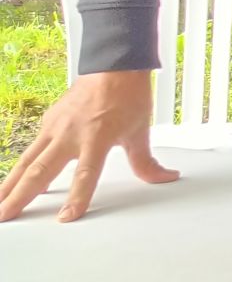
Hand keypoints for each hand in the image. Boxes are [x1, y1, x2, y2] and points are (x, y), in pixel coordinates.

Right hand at [0, 71, 173, 222]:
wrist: (114, 64)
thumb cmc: (128, 94)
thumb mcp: (140, 130)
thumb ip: (146, 161)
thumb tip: (165, 178)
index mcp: (97, 137)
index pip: (86, 175)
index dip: (77, 197)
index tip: (66, 217)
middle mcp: (71, 133)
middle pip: (41, 171)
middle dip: (21, 196)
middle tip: (6, 217)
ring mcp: (55, 127)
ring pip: (28, 161)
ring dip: (10, 184)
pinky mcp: (48, 121)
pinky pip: (32, 148)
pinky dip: (21, 166)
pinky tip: (14, 181)